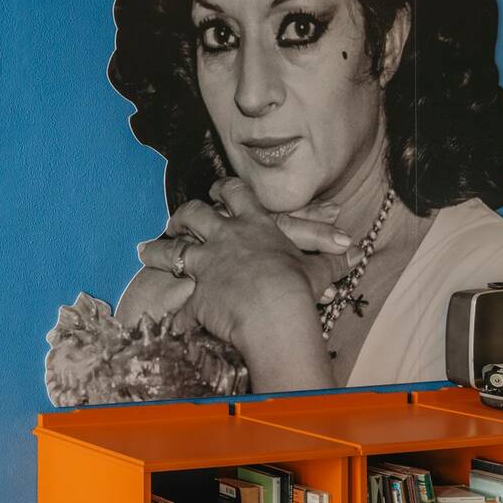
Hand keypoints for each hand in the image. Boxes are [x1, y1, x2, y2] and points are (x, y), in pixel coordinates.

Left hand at [137, 179, 332, 388]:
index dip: (226, 188)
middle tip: (177, 220)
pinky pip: (179, 303)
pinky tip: (158, 315)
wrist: (275, 310)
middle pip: (195, 214)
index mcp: (255, 226)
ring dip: (159, 251)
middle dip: (184, 215)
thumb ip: (332, 259)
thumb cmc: (300, 287)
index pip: (237, 194)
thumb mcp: (319, 269)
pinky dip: (171, 310)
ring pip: (173, 250)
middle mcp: (225, 239)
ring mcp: (206, 264)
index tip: (218, 188)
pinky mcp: (196, 292)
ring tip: (145, 250)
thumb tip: (356, 254)